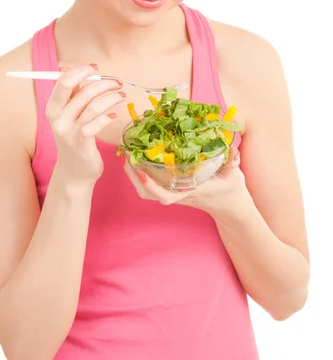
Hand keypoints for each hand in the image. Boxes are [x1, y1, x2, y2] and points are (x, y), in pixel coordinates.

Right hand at [46, 63, 125, 190]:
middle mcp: (58, 118)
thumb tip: (67, 67)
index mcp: (53, 107)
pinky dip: (108, 116)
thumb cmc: (74, 137)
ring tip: (121, 96)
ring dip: (111, 97)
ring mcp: (69, 131)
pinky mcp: (81, 143)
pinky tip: (114, 115)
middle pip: (82, 91)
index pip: (64, 81)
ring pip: (93, 106)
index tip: (96, 68)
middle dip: (104, 83)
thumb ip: (69, 92)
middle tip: (118, 83)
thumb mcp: (67, 114)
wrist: (74, 171)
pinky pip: (97, 123)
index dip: (81, 70)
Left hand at [120, 146, 250, 220]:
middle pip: (149, 194)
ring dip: (133, 177)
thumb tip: (233, 150)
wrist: (231, 209)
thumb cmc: (232, 191)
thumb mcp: (234, 176)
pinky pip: (152, 187)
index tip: (141, 172)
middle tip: (126, 156)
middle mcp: (180, 194)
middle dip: (133, 178)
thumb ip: (232, 162)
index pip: (167, 195)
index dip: (152, 186)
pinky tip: (138, 160)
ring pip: (148, 192)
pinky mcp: (174, 191)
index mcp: (192, 191)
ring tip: (127, 156)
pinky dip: (141, 176)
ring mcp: (175, 194)